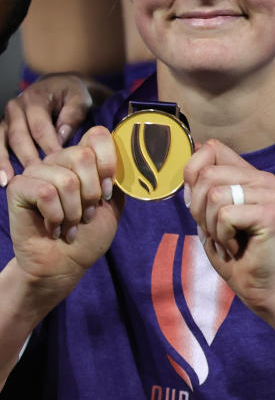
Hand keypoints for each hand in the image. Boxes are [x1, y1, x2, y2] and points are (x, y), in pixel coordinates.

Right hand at [0, 74, 102, 185]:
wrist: (60, 86)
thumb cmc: (72, 94)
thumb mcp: (80, 99)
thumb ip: (73, 115)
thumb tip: (61, 137)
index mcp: (35, 98)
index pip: (40, 128)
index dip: (48, 147)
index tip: (57, 164)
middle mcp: (16, 107)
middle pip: (19, 136)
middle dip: (27, 158)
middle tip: (36, 177)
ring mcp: (7, 118)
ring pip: (2, 141)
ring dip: (3, 162)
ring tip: (7, 181)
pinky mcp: (3, 127)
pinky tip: (3, 176)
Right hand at [6, 126, 120, 296]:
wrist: (64, 264)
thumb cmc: (88, 234)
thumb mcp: (113, 203)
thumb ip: (118, 177)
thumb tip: (129, 155)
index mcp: (82, 159)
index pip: (97, 135)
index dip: (108, 163)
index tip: (108, 192)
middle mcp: (58, 160)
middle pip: (82, 155)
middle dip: (92, 193)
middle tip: (88, 214)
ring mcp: (36, 171)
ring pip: (66, 179)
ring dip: (74, 211)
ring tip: (71, 224)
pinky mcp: (18, 187)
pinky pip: (45, 193)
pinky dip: (56, 216)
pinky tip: (54, 227)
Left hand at [183, 140, 274, 310]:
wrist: (256, 283)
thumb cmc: (232, 248)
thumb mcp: (209, 212)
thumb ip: (205, 182)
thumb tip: (198, 146)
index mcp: (252, 174)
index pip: (212, 149)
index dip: (193, 175)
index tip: (202, 205)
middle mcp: (265, 179)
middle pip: (208, 175)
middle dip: (199, 209)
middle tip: (216, 230)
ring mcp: (271, 195)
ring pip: (214, 196)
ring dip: (211, 226)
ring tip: (227, 239)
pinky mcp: (271, 214)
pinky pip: (225, 216)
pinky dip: (222, 236)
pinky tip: (237, 246)